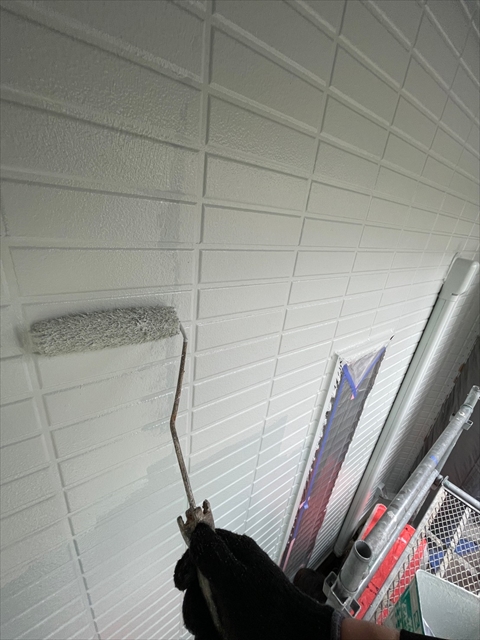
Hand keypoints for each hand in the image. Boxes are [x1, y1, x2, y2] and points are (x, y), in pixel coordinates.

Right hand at [174, 523, 337, 639]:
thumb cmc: (271, 613)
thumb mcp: (235, 581)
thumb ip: (212, 556)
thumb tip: (197, 530)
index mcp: (238, 552)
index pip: (202, 546)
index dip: (188, 563)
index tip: (182, 583)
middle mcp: (236, 571)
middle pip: (198, 581)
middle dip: (196, 604)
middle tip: (207, 619)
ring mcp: (237, 596)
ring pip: (204, 606)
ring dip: (204, 624)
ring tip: (218, 634)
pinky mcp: (238, 618)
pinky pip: (214, 623)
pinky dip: (212, 633)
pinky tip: (220, 637)